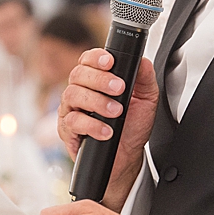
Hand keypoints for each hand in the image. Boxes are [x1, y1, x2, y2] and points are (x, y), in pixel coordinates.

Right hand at [58, 51, 157, 211]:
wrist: (127, 157)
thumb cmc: (132, 127)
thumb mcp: (146, 100)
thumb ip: (145, 79)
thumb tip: (143, 61)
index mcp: (96, 80)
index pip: (88, 60)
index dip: (96, 57)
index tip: (110, 62)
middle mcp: (81, 91)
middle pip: (78, 74)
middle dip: (100, 79)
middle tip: (119, 89)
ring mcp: (71, 109)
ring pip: (72, 94)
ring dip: (97, 102)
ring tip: (116, 113)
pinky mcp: (67, 130)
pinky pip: (72, 121)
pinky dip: (91, 126)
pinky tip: (106, 131)